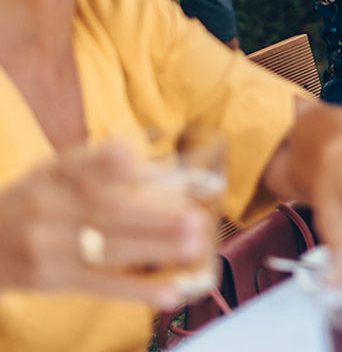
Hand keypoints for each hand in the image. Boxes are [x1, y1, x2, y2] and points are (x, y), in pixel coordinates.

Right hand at [0, 142, 210, 307]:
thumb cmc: (35, 202)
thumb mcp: (54, 174)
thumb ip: (98, 166)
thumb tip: (152, 164)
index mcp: (52, 176)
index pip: (78, 166)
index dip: (103, 163)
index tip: (130, 159)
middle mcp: (49, 208)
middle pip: (105, 212)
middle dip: (154, 216)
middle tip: (196, 218)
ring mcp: (50, 247)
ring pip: (107, 248)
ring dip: (154, 248)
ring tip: (193, 246)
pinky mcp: (53, 279)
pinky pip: (100, 285)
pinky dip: (136, 290)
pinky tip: (169, 292)